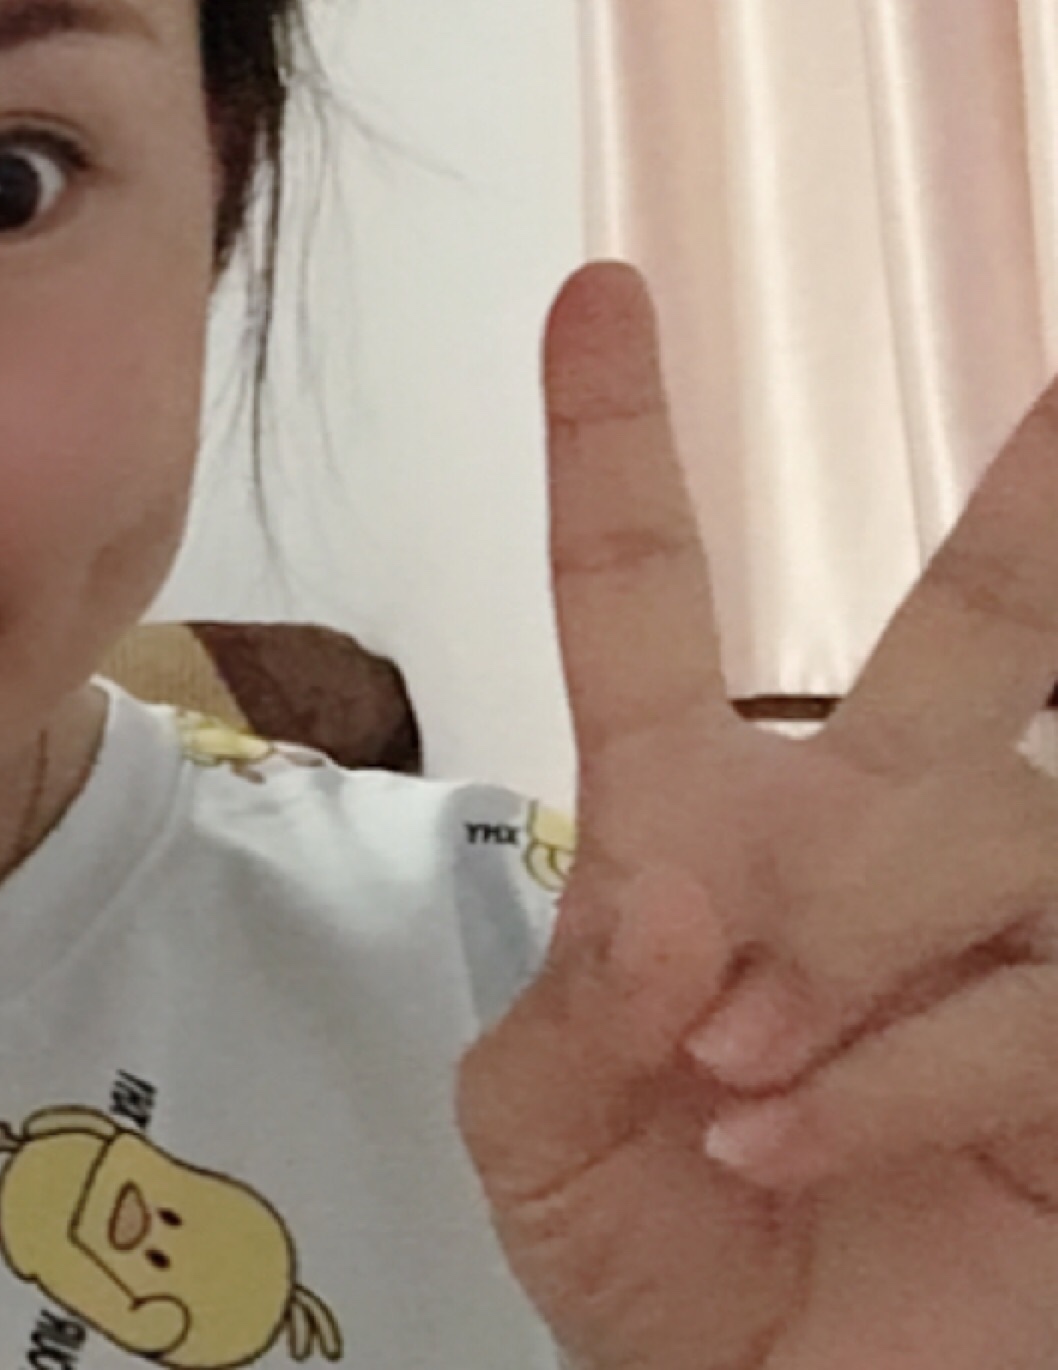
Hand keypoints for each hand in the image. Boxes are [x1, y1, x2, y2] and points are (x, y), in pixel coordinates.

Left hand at [458, 264, 1057, 1369]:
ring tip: (736, 1078)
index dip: (622, 448)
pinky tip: (798, 1129)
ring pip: (975, 832)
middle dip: (1031, 515)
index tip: (597, 291)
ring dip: (840, 951)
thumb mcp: (538, 1125)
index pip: (651, 603)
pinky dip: (897, 1067)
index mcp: (699, 826)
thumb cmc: (646, 1256)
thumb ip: (571, 1002)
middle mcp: (870, 849)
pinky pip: (1028, 993)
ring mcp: (998, 945)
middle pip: (967, 641)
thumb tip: (670, 907)